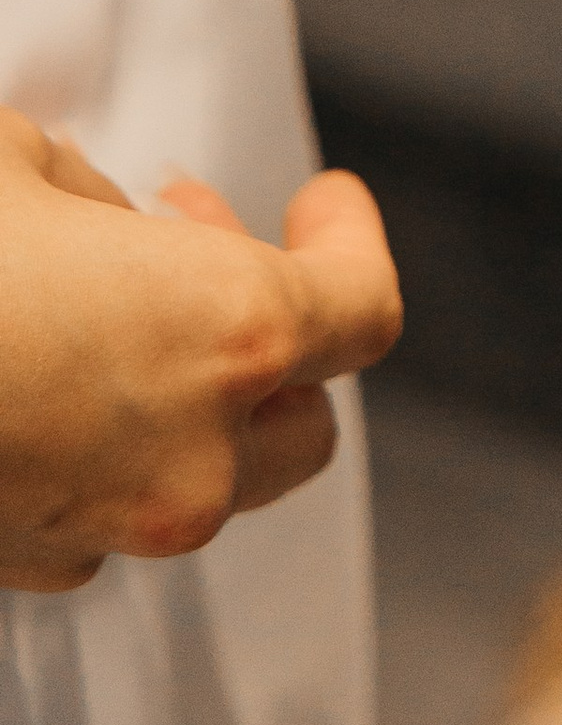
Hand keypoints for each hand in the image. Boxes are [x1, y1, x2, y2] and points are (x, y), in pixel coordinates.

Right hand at [0, 119, 402, 592]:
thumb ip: (97, 197)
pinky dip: (98, 446)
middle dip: (272, 333)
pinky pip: (103, 511)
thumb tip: (108, 221)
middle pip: (303, 421)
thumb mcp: (19, 161)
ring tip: (98, 294)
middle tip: (193, 238)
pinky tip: (37, 373)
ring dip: (179, 389)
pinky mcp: (25, 563)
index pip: (364, 311)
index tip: (322, 200)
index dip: (352, 240)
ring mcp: (107, 525)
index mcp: (230, 334)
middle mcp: (191, 455)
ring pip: (200, 477)